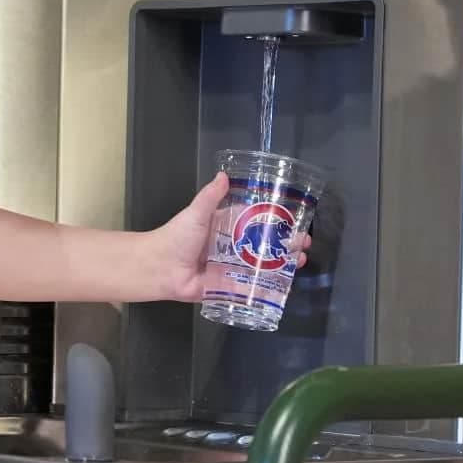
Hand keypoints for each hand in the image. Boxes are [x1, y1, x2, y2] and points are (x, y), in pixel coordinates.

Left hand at [142, 173, 309, 303]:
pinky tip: (283, 285)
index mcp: (224, 228)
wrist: (158, 267)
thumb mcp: (196, 213)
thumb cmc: (176, 237)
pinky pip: (247, 288)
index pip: (255, 223)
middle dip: (284, 245)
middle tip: (303, 244)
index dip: (274, 223)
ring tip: (299, 261)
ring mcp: (229, 269)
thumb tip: (224, 175)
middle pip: (263, 246)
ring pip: (260, 267)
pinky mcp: (225, 287)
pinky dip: (264, 287)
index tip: (294, 221)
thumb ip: (210, 197)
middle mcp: (229, 248)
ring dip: (280, 265)